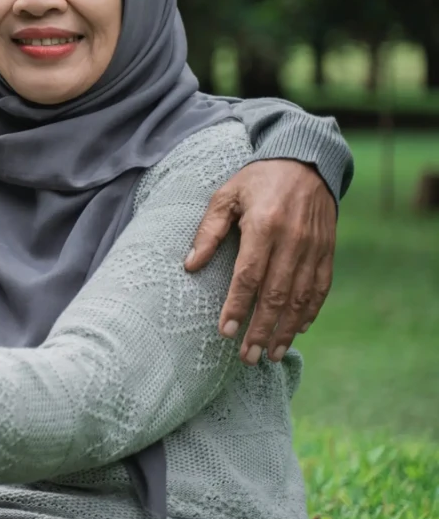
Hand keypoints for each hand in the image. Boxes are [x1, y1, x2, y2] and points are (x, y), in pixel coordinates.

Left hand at [185, 158, 335, 364]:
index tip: (225, 332)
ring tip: (272, 354)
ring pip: (301, 298)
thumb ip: (208, 231)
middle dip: (262, 329)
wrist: (305, 162)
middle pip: (276, 295)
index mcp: (265, 226)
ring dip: (286, 329)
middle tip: (248, 356)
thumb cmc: (257, 181)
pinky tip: (298, 331)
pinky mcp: (328, 251)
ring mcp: (315, 247)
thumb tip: (189, 265)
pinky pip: (321, 288)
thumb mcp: (225, 196)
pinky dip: (310, 312)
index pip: (249, 276)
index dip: (237, 306)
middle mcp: (293, 240)